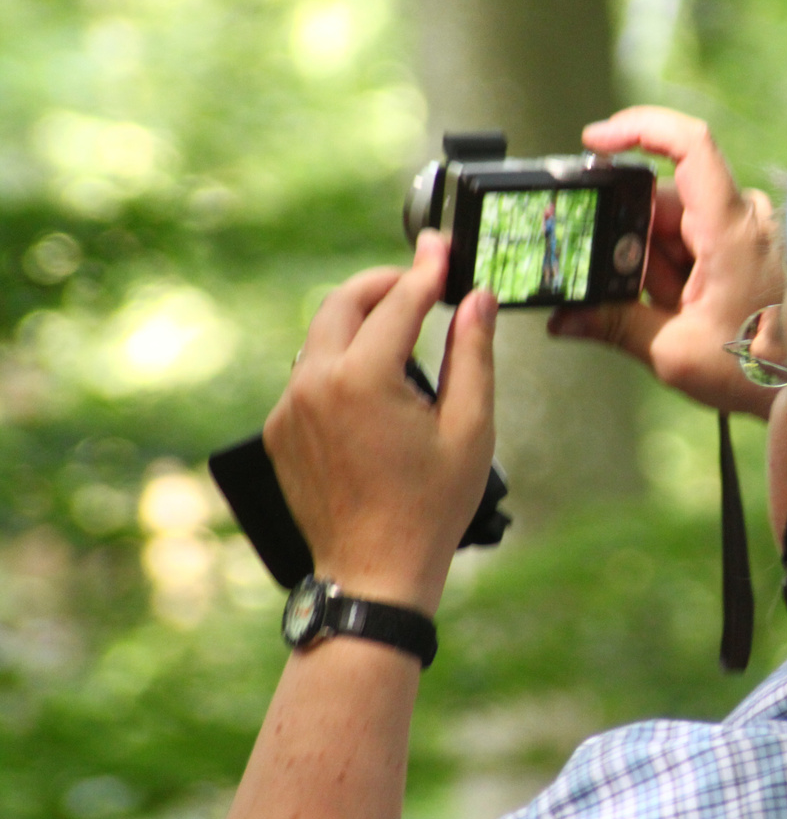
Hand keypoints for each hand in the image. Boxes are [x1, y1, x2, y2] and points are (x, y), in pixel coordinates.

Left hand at [264, 231, 495, 614]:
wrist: (374, 573)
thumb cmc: (430, 507)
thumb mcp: (470, 429)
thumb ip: (474, 354)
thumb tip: (476, 299)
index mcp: (363, 379)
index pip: (399, 302)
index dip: (427, 270)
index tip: (441, 245)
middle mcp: (314, 383)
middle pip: (344, 302)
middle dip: (383, 285)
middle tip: (419, 283)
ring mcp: (288, 407)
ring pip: (321, 337)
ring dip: (360, 323)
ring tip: (402, 335)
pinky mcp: (278, 430)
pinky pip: (308, 376)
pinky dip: (340, 365)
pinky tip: (373, 388)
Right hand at [550, 106, 782, 418]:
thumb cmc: (757, 368)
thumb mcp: (674, 351)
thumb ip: (614, 324)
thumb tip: (564, 317)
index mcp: (730, 229)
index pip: (689, 145)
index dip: (638, 128)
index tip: (596, 141)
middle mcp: (741, 218)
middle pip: (662, 198)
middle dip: (634, 241)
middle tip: (634, 291)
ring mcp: (742, 230)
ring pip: (671, 224)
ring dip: (653, 264)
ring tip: (670, 311)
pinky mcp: (740, 246)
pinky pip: (688, 241)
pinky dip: (670, 271)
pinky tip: (678, 306)